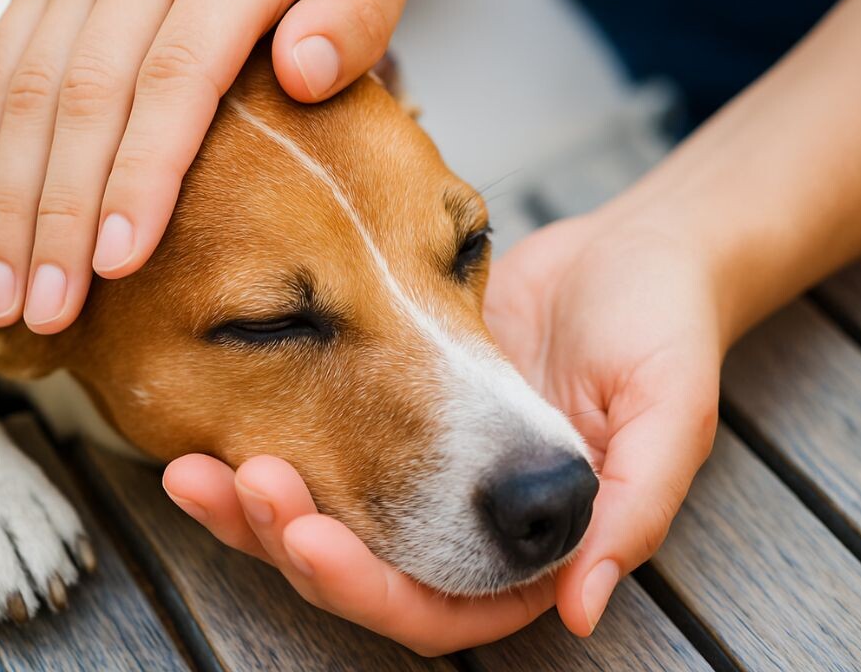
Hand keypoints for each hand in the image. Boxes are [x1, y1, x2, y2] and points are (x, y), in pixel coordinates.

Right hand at [0, 0, 406, 333]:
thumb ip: (356, 15)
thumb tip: (304, 76)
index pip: (176, 77)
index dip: (141, 174)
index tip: (118, 261)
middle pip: (87, 96)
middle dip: (59, 214)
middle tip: (48, 311)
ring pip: (24, 88)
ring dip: (7, 200)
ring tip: (3, 295)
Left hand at [162, 207, 723, 648]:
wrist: (632, 252)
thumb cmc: (662, 328)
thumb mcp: (669, 414)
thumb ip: (633, 512)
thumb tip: (581, 607)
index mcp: (531, 547)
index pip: (437, 605)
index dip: (367, 585)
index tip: (307, 536)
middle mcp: (470, 526)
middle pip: (360, 571)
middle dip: (287, 541)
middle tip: (230, 486)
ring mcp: (427, 472)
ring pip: (326, 517)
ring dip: (257, 504)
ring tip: (191, 468)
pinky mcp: (394, 415)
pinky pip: (320, 445)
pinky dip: (268, 442)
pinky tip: (213, 429)